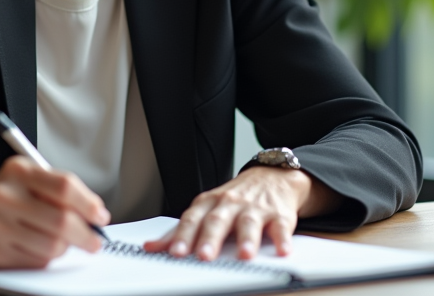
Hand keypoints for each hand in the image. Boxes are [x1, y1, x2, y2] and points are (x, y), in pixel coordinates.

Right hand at [0, 156, 109, 268]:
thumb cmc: (3, 197)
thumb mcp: (26, 178)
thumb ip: (58, 189)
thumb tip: (94, 213)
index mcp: (18, 171)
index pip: (64, 187)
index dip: (88, 204)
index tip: (100, 216)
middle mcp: (5, 196)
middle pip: (62, 220)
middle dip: (86, 234)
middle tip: (94, 240)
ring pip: (52, 246)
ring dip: (65, 247)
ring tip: (61, 241)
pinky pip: (37, 261)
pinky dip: (46, 257)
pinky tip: (38, 247)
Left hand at [143, 166, 339, 261]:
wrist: (272, 177)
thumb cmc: (234, 199)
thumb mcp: (206, 209)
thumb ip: (181, 230)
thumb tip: (151, 247)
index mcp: (209, 204)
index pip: (193, 219)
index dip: (184, 236)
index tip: (176, 252)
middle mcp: (230, 204)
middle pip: (218, 221)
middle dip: (210, 239)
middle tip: (204, 256)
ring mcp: (254, 208)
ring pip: (249, 222)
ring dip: (246, 239)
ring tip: (244, 255)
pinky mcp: (279, 215)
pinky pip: (280, 227)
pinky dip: (282, 239)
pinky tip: (283, 250)